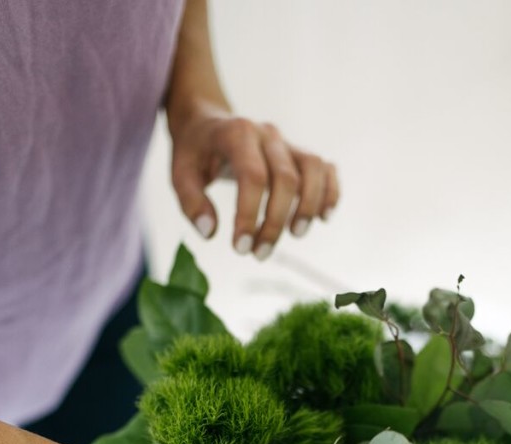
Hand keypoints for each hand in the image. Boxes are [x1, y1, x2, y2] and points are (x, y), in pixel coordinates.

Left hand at [169, 103, 338, 258]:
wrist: (207, 123)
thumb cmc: (194, 152)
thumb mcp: (180, 173)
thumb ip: (191, 203)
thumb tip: (211, 233)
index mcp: (237, 134)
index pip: (253, 177)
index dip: (249, 215)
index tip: (240, 248)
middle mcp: (267, 134)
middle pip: (286, 179)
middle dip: (275, 222)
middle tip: (259, 254)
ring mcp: (286, 143)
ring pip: (313, 169)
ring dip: (308, 206)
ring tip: (296, 234)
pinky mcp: (298, 154)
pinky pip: (325, 168)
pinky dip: (330, 192)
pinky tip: (323, 217)